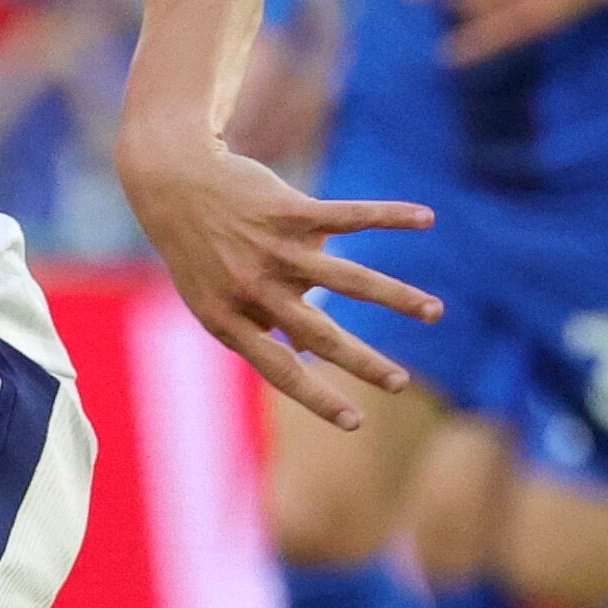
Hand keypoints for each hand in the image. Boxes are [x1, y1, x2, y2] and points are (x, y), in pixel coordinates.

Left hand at [118, 128, 436, 431]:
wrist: (173, 184)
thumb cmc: (202, 252)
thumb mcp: (215, 299)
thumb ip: (262, 325)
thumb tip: (314, 351)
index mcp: (230, 321)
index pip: (280, 370)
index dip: (317, 398)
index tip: (355, 423)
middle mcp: (253, 290)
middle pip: (320, 334)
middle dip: (364, 362)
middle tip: (401, 383)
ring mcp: (272, 250)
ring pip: (347, 279)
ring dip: (396, 297)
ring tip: (434, 312)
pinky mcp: (289, 210)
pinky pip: (350, 216)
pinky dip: (390, 216)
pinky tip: (426, 219)